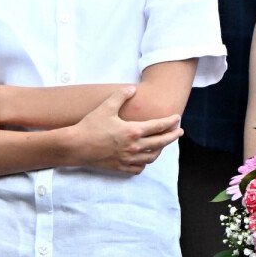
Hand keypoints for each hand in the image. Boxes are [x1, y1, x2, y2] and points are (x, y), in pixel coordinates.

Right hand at [67, 89, 182, 174]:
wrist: (76, 146)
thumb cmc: (90, 126)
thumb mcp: (106, 107)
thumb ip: (121, 96)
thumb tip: (132, 88)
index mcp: (133, 131)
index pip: (158, 126)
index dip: (170, 122)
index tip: (177, 118)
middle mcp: (134, 146)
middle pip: (160, 143)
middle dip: (172, 137)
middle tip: (179, 132)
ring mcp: (128, 159)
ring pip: (152, 157)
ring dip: (160, 150)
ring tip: (162, 144)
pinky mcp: (120, 167)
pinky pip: (139, 168)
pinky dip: (145, 163)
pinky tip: (145, 158)